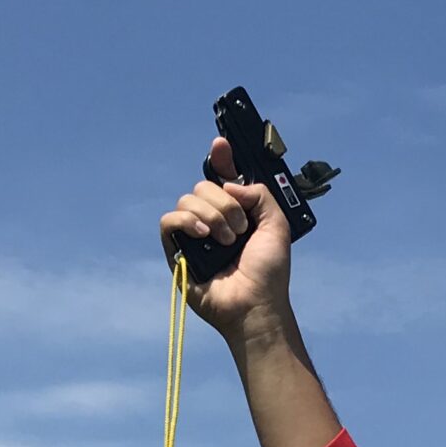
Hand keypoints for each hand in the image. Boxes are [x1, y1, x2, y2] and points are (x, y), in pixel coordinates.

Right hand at [158, 135, 293, 342]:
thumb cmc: (269, 272)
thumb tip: (229, 185)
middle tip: (240, 229)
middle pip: (203, 185)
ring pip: (187, 199)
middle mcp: (213, 219)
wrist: (255, 303)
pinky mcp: (177, 250)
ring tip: (227, 241)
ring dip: (211, 216)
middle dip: (225, 203)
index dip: (221, 159)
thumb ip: (259, 194)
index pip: (223, 177)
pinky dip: (186, 221)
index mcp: (236, 211)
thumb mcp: (276, 225)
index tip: (221, 144)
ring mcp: (194, 234)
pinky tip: (204, 235)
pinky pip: (169, 220)